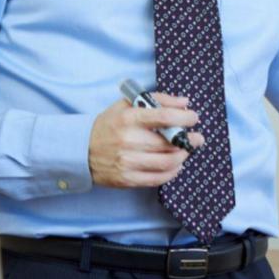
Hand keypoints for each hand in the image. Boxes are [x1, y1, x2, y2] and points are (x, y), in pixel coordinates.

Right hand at [88, 93, 204, 187]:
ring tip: (185, 151)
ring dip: (183, 156)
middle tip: (196, 138)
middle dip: (190, 140)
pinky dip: (172, 171)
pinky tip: (175, 165)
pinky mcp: (127, 179)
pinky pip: (158, 178)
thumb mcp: (127, 104)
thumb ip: (157, 100)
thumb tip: (184, 103)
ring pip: (168, 162)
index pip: (164, 117)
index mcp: (129, 118)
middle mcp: (128, 140)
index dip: (185, 117)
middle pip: (170, 143)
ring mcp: (128, 162)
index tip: (193, 118)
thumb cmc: (109, 124)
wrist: (81, 150)